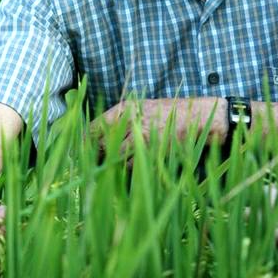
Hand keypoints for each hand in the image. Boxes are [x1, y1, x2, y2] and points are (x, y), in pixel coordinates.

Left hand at [91, 96, 227, 161]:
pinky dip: (129, 170)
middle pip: (102, 145)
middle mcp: (131, 123)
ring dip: (113, 165)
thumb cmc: (167, 111)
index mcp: (125, 108)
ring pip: (117, 160)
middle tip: (93, 160)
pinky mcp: (154, 154)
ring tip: (113, 165)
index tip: (79, 148)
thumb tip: (95, 136)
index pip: (94, 126)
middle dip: (96, 155)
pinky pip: (133, 168)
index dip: (84, 140)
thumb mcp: (141, 106)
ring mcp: (143, 140)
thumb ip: (120, 118)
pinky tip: (131, 167)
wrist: (198, 117)